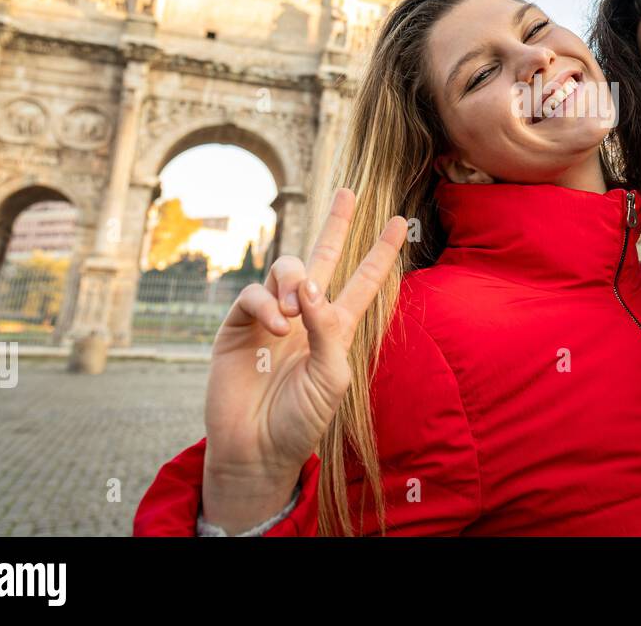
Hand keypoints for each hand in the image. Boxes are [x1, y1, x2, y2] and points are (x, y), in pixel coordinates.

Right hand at [201, 188, 406, 529]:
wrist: (257, 449)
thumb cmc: (302, 419)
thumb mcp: (331, 376)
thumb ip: (327, 328)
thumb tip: (309, 284)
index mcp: (337, 327)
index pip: (364, 282)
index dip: (381, 252)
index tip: (401, 222)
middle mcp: (307, 315)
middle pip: (325, 257)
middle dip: (338, 224)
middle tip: (350, 192)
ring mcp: (272, 316)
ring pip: (286, 268)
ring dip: (294, 281)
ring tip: (294, 315)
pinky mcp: (239, 325)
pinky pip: (254, 294)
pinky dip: (267, 304)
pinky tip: (277, 326)